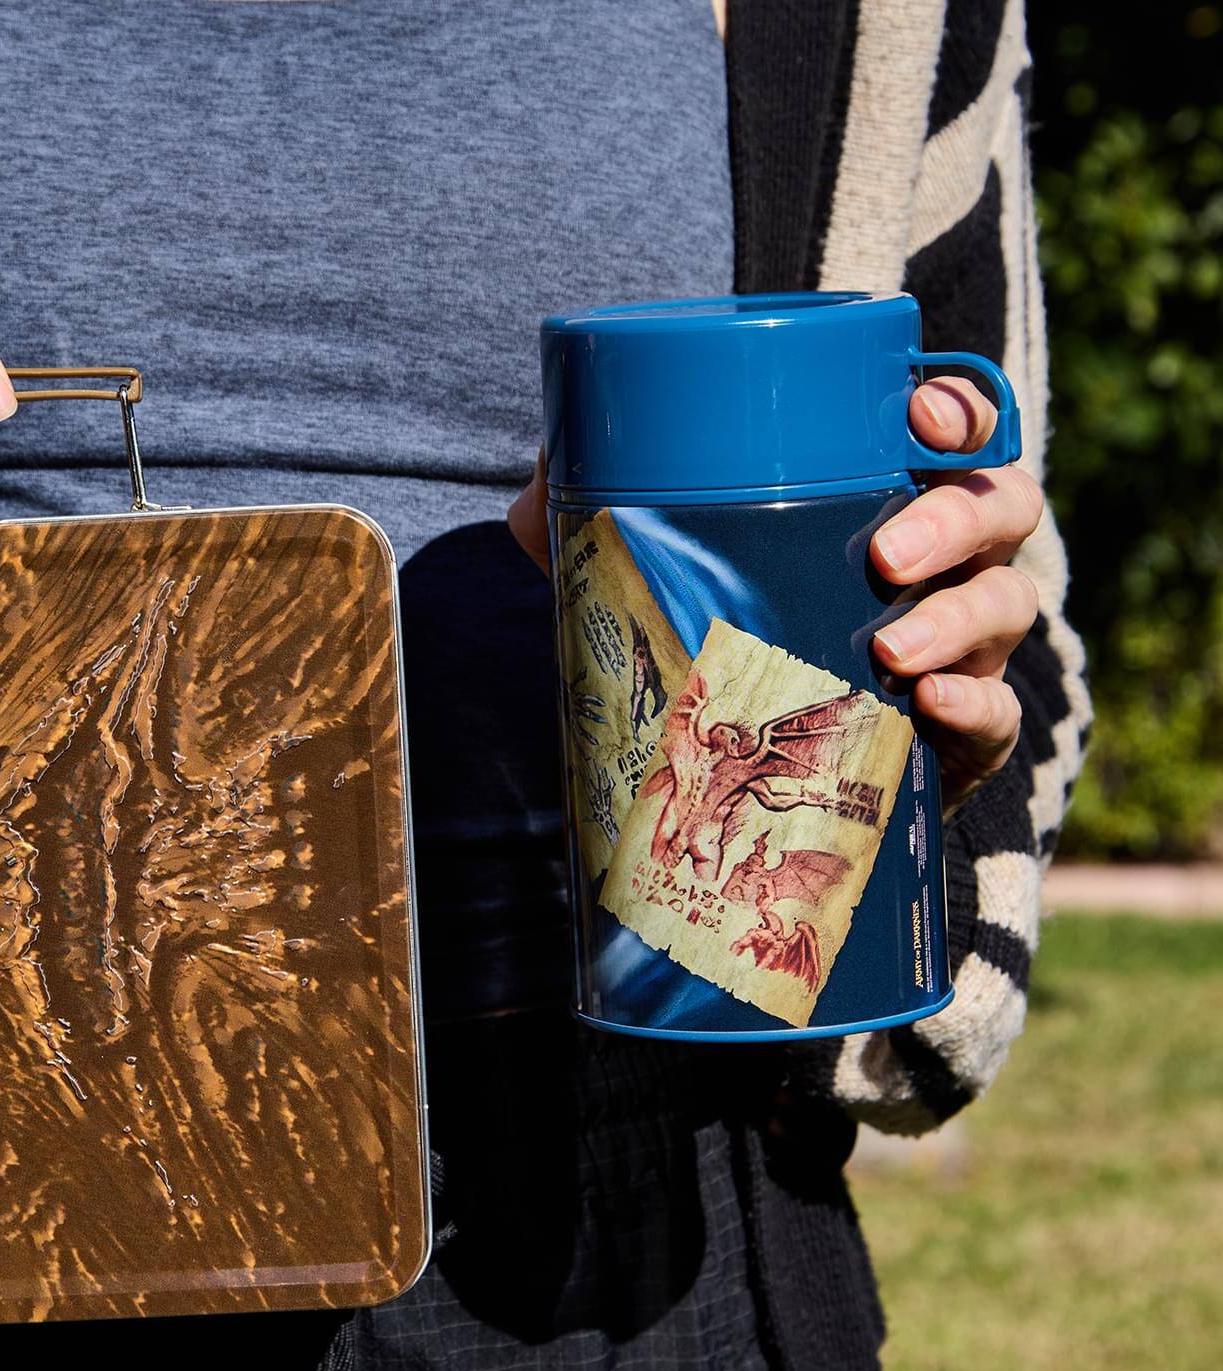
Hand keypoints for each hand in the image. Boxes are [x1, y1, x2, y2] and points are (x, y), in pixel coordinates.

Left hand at [506, 376, 1043, 811]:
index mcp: (887, 500)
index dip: (956, 411)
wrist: (753, 784)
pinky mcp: (963, 737)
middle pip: (1002, 506)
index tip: (919, 419)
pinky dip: (977, 708)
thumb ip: (596, 524)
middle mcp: (945, 563)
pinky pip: (999, 717)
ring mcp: (965, 649)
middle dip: (957, 517)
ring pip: (1008, 605)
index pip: (953, 432)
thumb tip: (537, 482)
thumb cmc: (723, 644)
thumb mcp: (658, 575)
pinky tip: (933, 706)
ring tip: (893, 652)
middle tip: (887, 554)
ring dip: (959, 621)